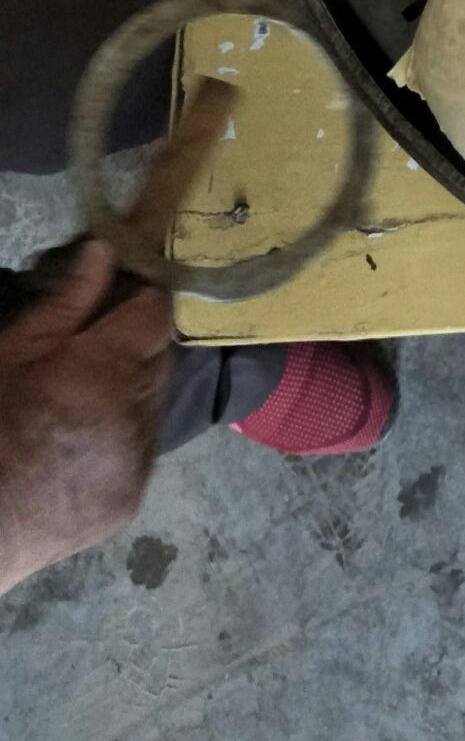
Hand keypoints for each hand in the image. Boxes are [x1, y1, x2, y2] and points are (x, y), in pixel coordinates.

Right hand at [0, 242, 172, 594]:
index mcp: (103, 374)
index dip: (141, 298)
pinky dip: (123, 434)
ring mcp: (137, 464)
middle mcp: (135, 418)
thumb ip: (67, 303)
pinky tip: (81, 437)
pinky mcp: (131, 500)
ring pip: (155, 401)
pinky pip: (142, 447)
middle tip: (94, 343)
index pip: (157, 314)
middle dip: (136, 342)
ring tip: (81, 395)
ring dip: (132, 389)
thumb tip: (106, 252)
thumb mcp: (11, 353)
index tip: (121, 293)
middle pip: (160, 356)